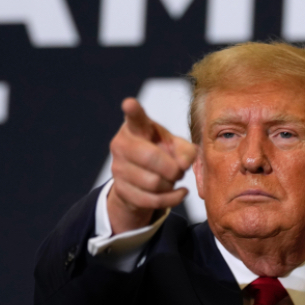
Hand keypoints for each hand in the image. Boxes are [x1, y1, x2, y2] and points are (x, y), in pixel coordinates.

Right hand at [106, 98, 196, 234]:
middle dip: (172, 168)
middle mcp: (121, 145)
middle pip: (151, 158)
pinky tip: (180, 193)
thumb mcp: (176, 146)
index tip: (130, 103)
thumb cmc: (161, 153)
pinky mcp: (121, 190)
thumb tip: (183, 164)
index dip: (133, 110)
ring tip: (173, 179)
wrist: (141, 178)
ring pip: (152, 183)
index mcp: (136, 127)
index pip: (134, 118)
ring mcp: (118, 168)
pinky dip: (172, 199)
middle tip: (179, 170)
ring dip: (171, 184)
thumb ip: (186, 150)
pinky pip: (151, 200)